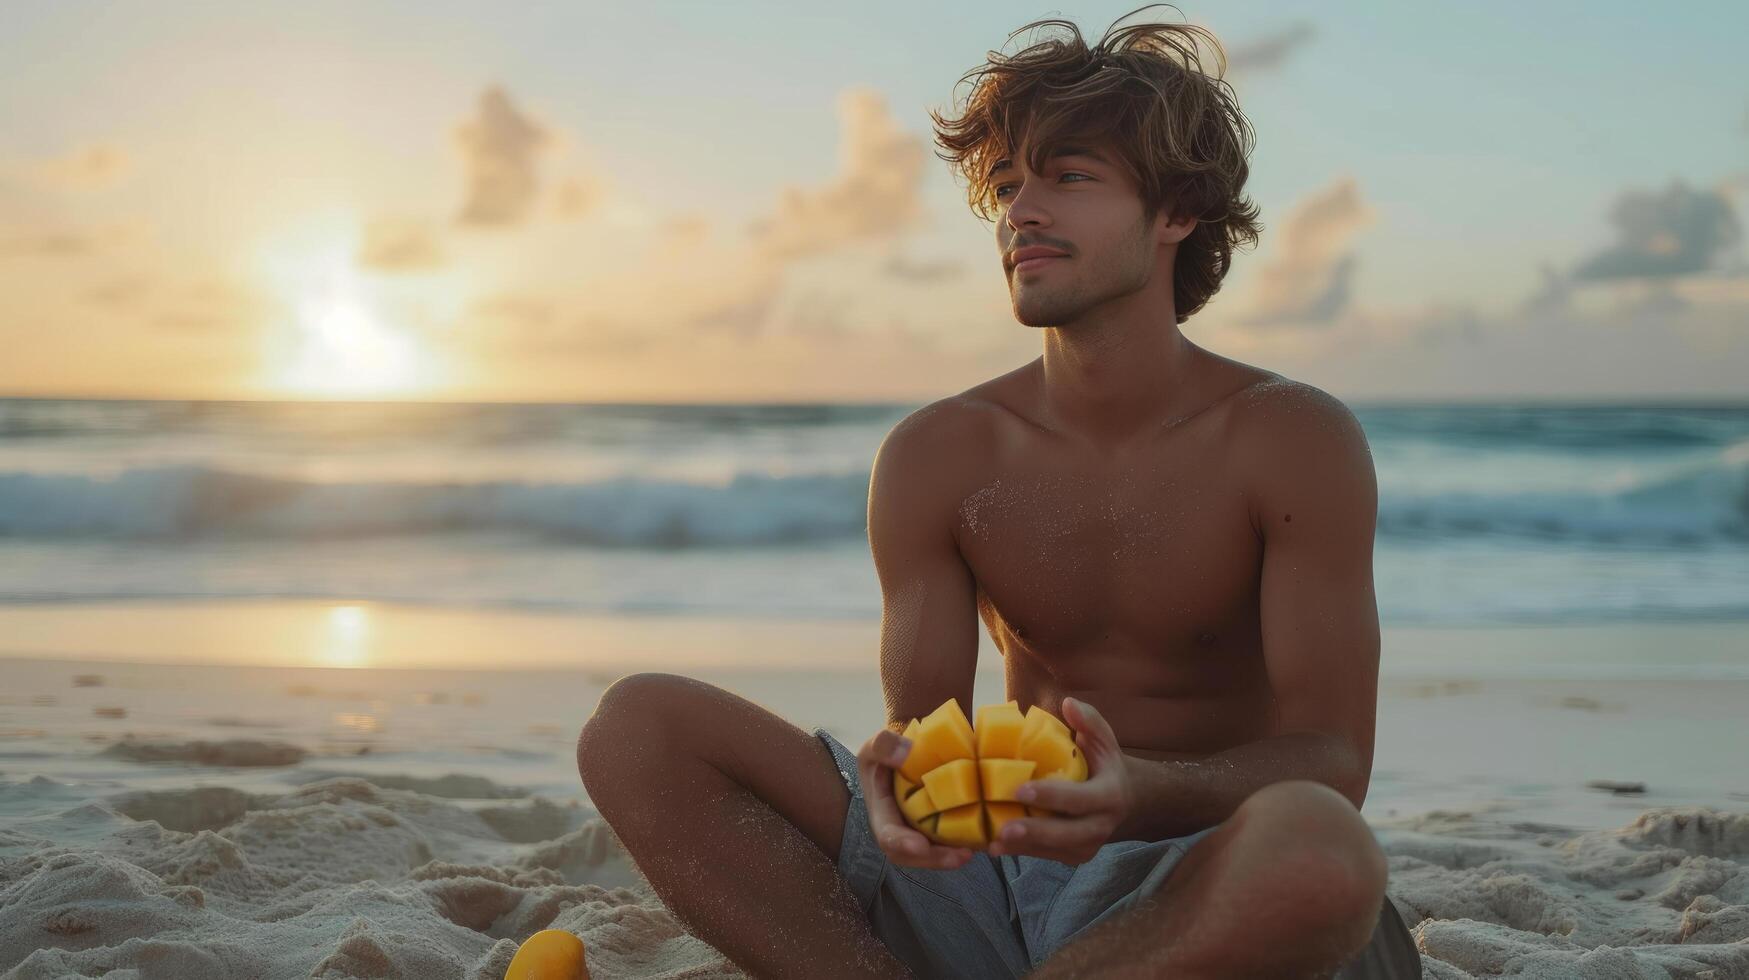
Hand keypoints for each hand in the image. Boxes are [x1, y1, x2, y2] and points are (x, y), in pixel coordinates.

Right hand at [856, 727, 975, 870]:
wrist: (901, 757)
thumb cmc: (886, 753)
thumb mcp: (877, 745)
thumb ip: (884, 746)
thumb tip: (905, 753)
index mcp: (882, 814)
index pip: (888, 836)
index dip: (902, 844)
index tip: (919, 846)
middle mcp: (901, 830)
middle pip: (914, 855)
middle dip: (937, 859)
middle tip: (962, 855)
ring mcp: (920, 831)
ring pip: (935, 853)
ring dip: (955, 856)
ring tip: (977, 849)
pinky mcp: (938, 827)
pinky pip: (950, 841)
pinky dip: (966, 842)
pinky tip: (986, 838)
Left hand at [988, 697, 1132, 865]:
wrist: (1127, 801)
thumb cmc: (1106, 764)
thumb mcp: (1104, 740)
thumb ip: (1089, 721)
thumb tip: (1068, 704)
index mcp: (1109, 796)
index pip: (1080, 799)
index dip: (1051, 796)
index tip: (1021, 790)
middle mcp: (1101, 825)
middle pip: (1068, 834)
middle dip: (1036, 832)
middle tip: (1005, 828)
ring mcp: (1088, 845)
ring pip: (1055, 850)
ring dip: (1023, 848)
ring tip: (993, 843)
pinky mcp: (1075, 856)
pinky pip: (1047, 856)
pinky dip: (1021, 852)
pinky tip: (994, 846)